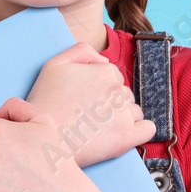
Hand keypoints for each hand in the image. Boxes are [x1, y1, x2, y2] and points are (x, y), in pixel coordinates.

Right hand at [26, 42, 156, 167]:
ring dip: (121, 118)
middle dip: (109, 103)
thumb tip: (104, 60)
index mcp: (105, 71)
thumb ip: (82, 51)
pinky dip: (139, 131)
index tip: (83, 100)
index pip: (113, 77)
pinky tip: (120, 135)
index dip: (97, 89)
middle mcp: (119, 90)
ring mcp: (125, 114)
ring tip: (96, 128)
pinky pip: (148, 129)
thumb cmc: (45, 103)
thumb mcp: (54, 65)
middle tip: (86, 116)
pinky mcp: (128, 136)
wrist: (42, 140)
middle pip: (124, 94)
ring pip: (134, 111)